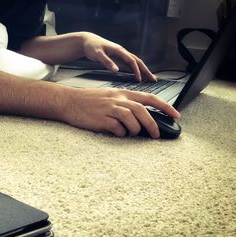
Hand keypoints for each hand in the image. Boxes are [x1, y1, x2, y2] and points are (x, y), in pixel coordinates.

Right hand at [62, 87, 179, 137]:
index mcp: (122, 93)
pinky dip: (120, 133)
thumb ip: (124, 104)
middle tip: (156, 135)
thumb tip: (139, 117)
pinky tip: (116, 132)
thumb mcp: (109, 96)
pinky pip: (117, 128)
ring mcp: (109, 108)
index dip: (165, 106)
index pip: (149, 98)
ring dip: (135, 130)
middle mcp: (118, 99)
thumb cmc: (88, 100)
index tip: (176, 115)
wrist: (68, 101)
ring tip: (130, 133)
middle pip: (142, 111)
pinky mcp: (101, 119)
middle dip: (152, 124)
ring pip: (131, 120)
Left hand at [81, 32, 156, 81]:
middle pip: (138, 61)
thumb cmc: (92, 47)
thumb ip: (107, 62)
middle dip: (146, 71)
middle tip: (154, 79)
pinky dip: (136, 69)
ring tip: (150, 78)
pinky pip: (130, 64)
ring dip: (143, 70)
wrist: (88, 41)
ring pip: (136, 62)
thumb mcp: (98, 55)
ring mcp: (121, 54)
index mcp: (119, 51)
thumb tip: (116, 70)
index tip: (139, 80)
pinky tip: (139, 75)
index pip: (132, 61)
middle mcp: (122, 52)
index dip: (136, 71)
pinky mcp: (118, 57)